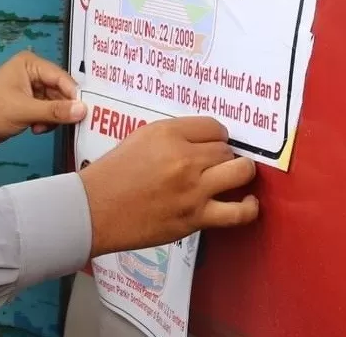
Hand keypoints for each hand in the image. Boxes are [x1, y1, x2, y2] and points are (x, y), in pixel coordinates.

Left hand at [0, 52, 86, 147]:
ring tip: (40, 127)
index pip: (62, 78)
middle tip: (62, 124)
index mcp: (31, 64)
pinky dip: (45, 122)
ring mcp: (31, 89)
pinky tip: (35, 129)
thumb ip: (55, 111)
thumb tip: (83, 110)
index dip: (74, 96)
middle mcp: (33, 73)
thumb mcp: (24, 110)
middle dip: (62, 109)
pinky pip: (48, 112)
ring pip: (56, 104)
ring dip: (52, 118)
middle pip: (61, 91)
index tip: (86, 113)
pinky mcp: (28, 104)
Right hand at [79, 115, 258, 255]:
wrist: (95, 208)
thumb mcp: (138, 138)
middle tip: (215, 162)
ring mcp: (194, 188)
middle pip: (226, 149)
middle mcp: (184, 157)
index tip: (212, 144)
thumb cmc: (112, 172)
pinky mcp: (197, 217)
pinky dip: (249, 206)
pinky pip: (238, 212)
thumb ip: (171, 137)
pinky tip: (249, 201)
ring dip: (241, 171)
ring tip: (236, 174)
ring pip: (239, 171)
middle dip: (223, 154)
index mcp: (167, 133)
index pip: (213, 126)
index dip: (216, 135)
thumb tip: (199, 143)